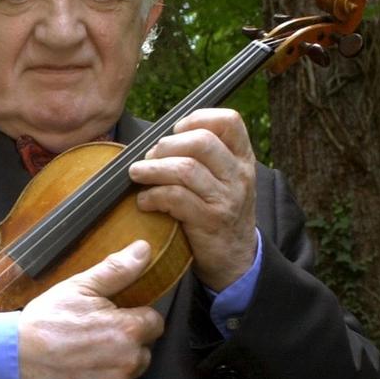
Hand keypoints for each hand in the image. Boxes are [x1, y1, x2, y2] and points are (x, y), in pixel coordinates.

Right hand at [17, 241, 164, 378]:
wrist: (12, 361)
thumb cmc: (43, 322)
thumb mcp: (78, 288)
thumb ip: (117, 270)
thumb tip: (144, 249)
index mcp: (128, 329)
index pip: (153, 322)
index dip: (133, 317)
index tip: (111, 318)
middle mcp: (128, 362)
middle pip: (143, 350)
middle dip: (124, 343)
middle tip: (92, 337)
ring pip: (127, 373)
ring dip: (113, 366)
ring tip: (82, 356)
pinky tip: (77, 375)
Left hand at [128, 108, 257, 291]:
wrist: (235, 259)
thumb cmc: (218, 212)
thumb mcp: (222, 180)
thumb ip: (201, 158)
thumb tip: (156, 142)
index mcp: (242, 158)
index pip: (229, 121)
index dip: (196, 119)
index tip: (175, 132)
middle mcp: (238, 175)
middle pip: (201, 141)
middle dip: (166, 146)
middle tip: (150, 158)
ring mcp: (226, 198)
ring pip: (185, 169)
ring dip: (153, 169)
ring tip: (138, 174)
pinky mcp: (210, 221)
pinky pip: (175, 198)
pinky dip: (153, 196)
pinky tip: (144, 201)